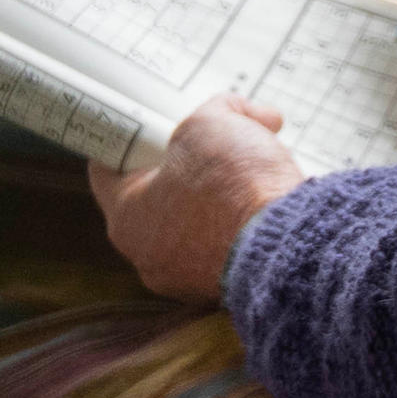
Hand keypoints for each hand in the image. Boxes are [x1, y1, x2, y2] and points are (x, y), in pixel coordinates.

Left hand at [90, 97, 308, 303]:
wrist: (289, 244)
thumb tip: (235, 111)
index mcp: (127, 218)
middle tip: (210, 137)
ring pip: (195, 220)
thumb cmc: (235, 189)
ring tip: (251, 160)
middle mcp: (149, 256)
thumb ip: (215, 111)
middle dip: (187, 161)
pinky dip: (241, 218)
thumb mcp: (213, 124)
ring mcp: (187, 278)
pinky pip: (225, 243)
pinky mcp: (225, 287)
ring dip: (219, 189)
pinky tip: (264, 194)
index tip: (145, 126)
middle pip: (156, 195)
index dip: (129, 138)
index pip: (108, 170)